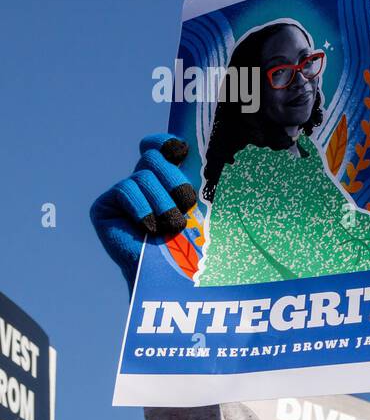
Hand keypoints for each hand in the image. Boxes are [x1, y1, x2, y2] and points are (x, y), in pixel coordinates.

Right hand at [89, 134, 196, 289]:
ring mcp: (122, 195)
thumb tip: (215, 154)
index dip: (165, 142)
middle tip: (186, 203)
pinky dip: (142, 207)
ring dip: (162, 202)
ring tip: (172, 226)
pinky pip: (125, 190)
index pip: (159, 147)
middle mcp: (142, 184)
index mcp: (167, 180)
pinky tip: (149, 227)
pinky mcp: (104, 207)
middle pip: (153, 158)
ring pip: (142, 176)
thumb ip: (205, 181)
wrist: (174, 277)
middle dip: (173, 179)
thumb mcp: (205, 207)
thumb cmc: (197, 245)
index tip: (179, 149)